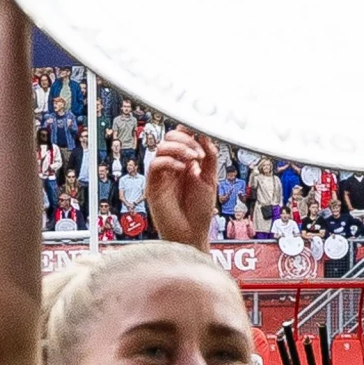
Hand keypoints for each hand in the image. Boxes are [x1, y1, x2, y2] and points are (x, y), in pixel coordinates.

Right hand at [142, 127, 220, 246]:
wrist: (191, 234)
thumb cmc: (199, 211)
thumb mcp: (210, 180)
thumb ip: (210, 158)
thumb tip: (206, 136)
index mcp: (186, 162)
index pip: (183, 136)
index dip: (191, 130)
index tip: (202, 130)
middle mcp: (173, 165)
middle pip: (170, 136)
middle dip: (186, 138)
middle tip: (199, 152)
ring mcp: (162, 175)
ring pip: (162, 146)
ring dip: (180, 147)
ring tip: (194, 159)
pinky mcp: (153, 185)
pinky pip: (156, 164)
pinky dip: (170, 161)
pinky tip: (182, 169)